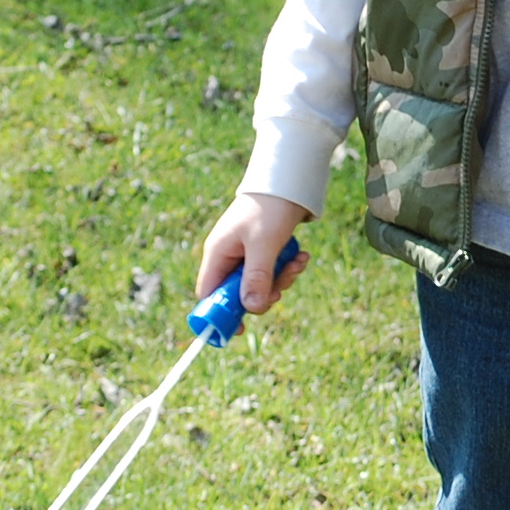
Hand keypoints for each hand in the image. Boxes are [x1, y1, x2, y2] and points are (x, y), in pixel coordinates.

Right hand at [197, 191, 313, 314]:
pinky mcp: (264, 250)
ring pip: (261, 284)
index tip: (241, 329)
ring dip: (282, 278)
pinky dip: (288, 267)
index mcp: (218, 254)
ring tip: (298, 261)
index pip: (208, 294)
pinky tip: (301, 256)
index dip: (220, 315)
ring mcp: (246, 253)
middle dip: (264, 293)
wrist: (290, 179)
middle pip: (239, 293)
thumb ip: (256, 278)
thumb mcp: (264, 245)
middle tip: (282, 287)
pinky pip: (273, 270)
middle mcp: (228, 255)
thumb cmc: (271, 208)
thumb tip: (252, 310)